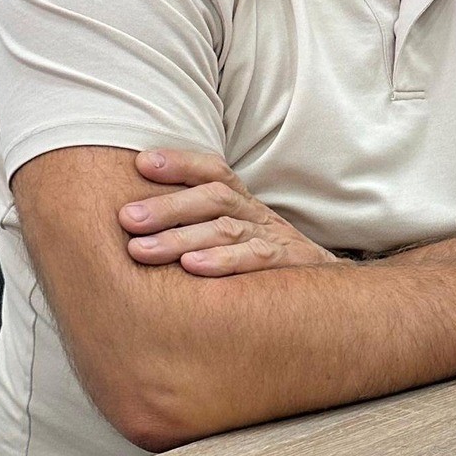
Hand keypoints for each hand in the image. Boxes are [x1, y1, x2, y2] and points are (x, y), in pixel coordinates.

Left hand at [120, 149, 339, 275]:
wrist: (328, 292)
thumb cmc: (264, 263)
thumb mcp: (235, 237)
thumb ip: (196, 226)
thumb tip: (135, 223)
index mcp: (242, 203)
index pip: (212, 171)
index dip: (180, 163)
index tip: (141, 163)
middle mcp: (256, 214)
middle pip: (213, 197)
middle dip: (167, 206)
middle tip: (126, 218)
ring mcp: (273, 238)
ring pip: (226, 228)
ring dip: (181, 237)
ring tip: (141, 249)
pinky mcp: (287, 265)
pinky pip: (254, 259)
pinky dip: (222, 261)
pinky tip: (191, 267)